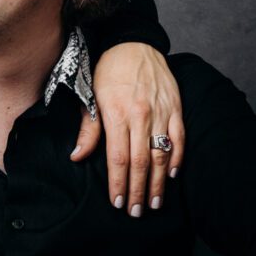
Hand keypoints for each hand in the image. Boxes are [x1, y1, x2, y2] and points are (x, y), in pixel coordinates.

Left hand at [70, 42, 183, 216]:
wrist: (133, 43)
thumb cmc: (108, 71)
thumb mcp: (90, 96)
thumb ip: (88, 129)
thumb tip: (77, 157)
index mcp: (116, 113)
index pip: (118, 158)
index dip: (118, 183)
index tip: (116, 202)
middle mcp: (140, 115)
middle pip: (140, 161)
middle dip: (137, 190)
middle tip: (134, 212)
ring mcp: (161, 111)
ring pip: (161, 154)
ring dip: (157, 182)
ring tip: (153, 202)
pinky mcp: (176, 107)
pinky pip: (179, 138)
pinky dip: (177, 158)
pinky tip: (171, 175)